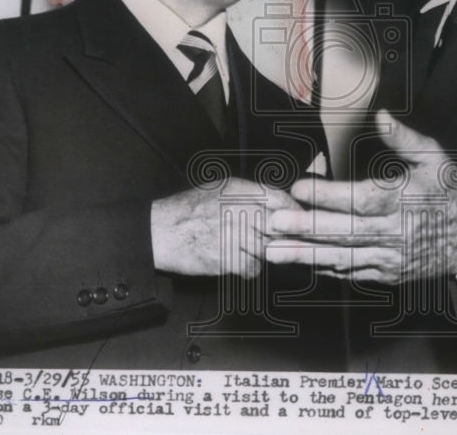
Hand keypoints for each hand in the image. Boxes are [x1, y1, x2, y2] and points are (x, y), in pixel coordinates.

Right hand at [151, 179, 299, 277]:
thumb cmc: (188, 210)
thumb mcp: (218, 188)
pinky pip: (252, 267)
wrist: (158, 232)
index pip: (278, 197)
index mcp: (235, 189)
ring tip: (252, 250)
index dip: (292, 210)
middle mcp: (235, 209)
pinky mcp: (223, 258)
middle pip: (277, 225)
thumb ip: (248, 192)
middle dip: (283, 235)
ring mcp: (230, 234)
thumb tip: (281, 199)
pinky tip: (240, 263)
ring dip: (265, 253)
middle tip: (283, 241)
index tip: (298, 219)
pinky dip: (250, 269)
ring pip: (267, 248)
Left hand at [267, 110, 456, 282]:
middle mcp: (396, 232)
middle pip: (346, 231)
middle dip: (307, 227)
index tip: (299, 187)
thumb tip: (380, 115)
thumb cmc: (450, 194)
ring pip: (344, 257)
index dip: (329, 195)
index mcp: (405, 200)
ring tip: (274, 251)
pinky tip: (301, 262)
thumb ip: (405, 139)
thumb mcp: (436, 159)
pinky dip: (325, 268)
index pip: (361, 199)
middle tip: (274, 222)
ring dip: (307, 254)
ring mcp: (391, 257)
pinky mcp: (388, 274)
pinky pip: (352, 272)